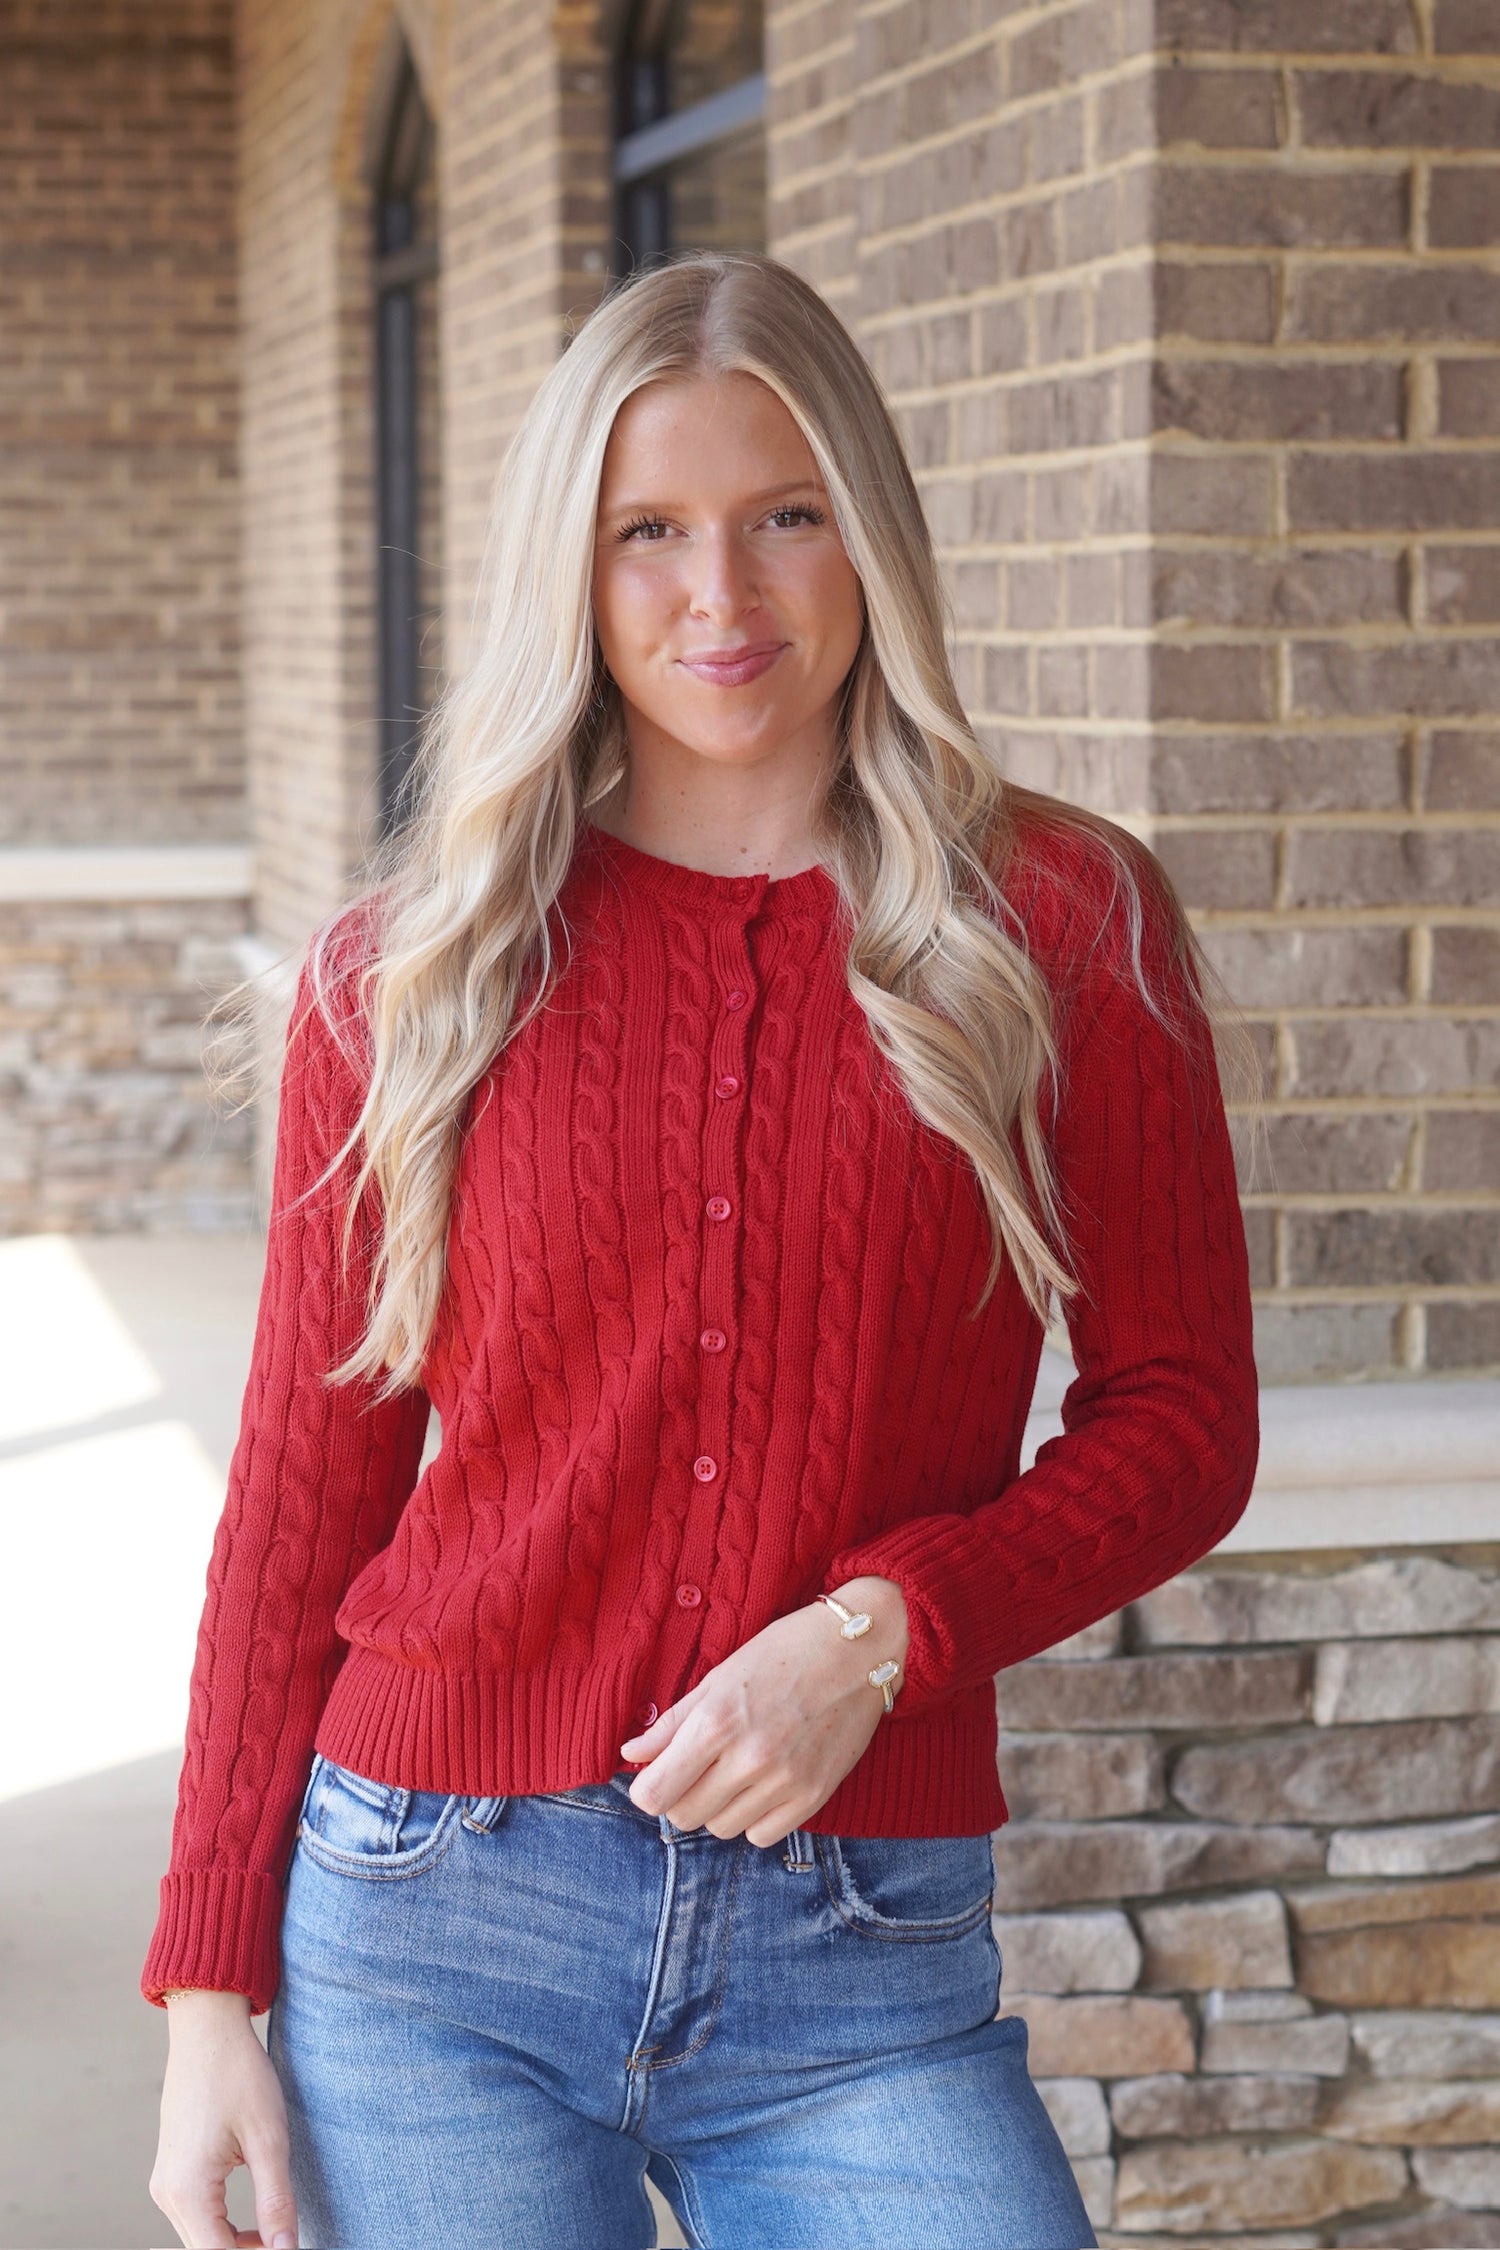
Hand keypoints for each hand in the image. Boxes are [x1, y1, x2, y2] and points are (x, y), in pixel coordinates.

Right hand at [150, 1991, 298, 2248]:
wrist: (207, 2029)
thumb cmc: (239, 2074)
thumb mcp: (268, 2138)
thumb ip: (276, 2200)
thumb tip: (287, 2249)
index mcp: (188, 2190)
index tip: (290, 2248)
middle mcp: (167, 2194)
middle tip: (288, 2242)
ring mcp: (165, 2183)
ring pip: (202, 2237)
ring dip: (237, 2244)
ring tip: (277, 2233)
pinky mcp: (171, 2172)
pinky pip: (197, 2216)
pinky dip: (224, 2227)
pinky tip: (256, 2221)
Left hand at [618, 1576, 909, 1844]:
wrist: (860, 1651)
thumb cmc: (785, 1652)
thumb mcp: (720, 1676)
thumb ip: (673, 1722)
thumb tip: (632, 1753)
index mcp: (717, 1722)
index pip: (656, 1794)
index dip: (647, 1789)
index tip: (655, 1776)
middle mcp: (748, 1758)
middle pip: (684, 1816)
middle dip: (680, 1796)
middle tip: (696, 1769)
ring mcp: (784, 1782)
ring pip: (721, 1828)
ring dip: (718, 1807)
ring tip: (734, 1771)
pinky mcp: (814, 1797)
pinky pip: (761, 1835)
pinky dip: (753, 1818)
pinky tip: (762, 1786)